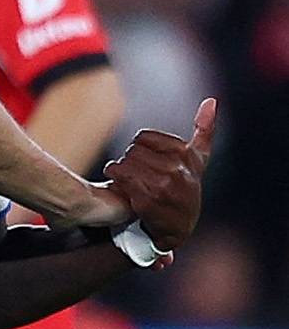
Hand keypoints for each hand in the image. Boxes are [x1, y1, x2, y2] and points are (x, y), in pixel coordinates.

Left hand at [102, 97, 215, 252]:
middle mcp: (178, 169)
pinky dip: (116, 178)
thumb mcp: (198, 160)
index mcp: (187, 155)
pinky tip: (122, 185)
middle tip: (137, 173)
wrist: (177, 227)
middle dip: (130, 160)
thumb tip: (211, 101)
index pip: (143, 138)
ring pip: (124, 162)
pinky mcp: (147, 200)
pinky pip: (119, 177)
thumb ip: (204, 130)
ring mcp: (163, 185)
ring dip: (120, 170)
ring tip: (129, 179)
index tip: (148, 161)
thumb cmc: (185, 188)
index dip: (140, 149)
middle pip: (131, 150)